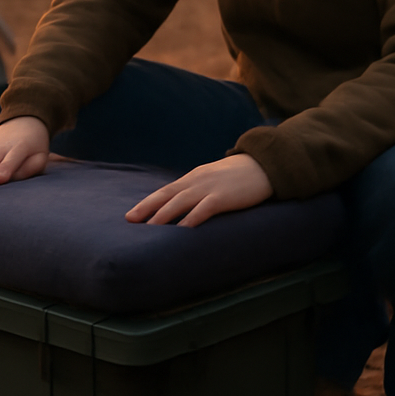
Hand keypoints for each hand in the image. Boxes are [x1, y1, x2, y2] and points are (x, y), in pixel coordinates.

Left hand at [125, 154, 272, 227]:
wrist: (264, 165)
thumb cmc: (238, 176)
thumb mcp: (213, 180)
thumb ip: (197, 191)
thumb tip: (183, 208)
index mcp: (193, 178)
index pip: (165, 191)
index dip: (147, 203)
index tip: (131, 215)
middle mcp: (196, 181)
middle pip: (166, 195)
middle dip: (147, 208)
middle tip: (130, 221)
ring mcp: (209, 188)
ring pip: (179, 202)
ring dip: (162, 216)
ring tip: (149, 230)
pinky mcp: (223, 197)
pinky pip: (203, 209)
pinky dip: (191, 220)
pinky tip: (181, 231)